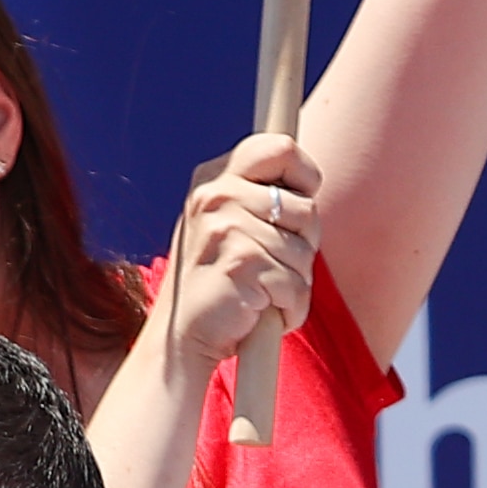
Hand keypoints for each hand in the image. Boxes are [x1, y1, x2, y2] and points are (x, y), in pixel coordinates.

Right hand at [159, 136, 323, 372]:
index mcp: (211, 180)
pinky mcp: (243, 265)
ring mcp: (227, 229)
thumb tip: (309, 180)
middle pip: (306, 206)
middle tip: (274, 262)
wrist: (177, 339)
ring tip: (261, 293)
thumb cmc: (211, 281)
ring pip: (305, 251)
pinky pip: (296, 284)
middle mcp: (215, 197)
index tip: (296, 205)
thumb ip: (256, 193)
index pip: (280, 148)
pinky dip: (290, 307)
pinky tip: (261, 312)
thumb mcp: (222, 223)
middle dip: (305, 241)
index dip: (304, 176)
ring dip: (295, 281)